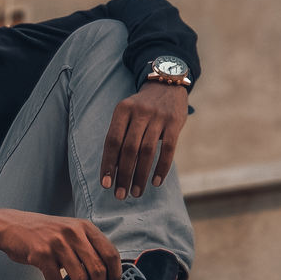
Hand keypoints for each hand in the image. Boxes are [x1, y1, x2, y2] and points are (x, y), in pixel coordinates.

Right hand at [0, 208, 121, 279]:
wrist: (12, 226)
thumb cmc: (42, 232)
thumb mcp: (69, 230)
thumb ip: (86, 245)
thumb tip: (104, 271)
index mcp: (84, 227)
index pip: (110, 253)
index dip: (115, 273)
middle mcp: (73, 233)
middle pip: (98, 268)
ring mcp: (57, 243)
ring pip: (81, 278)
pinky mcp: (41, 255)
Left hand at [99, 82, 187, 199]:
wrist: (167, 85)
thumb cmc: (141, 109)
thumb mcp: (126, 115)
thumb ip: (119, 138)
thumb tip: (111, 171)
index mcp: (122, 110)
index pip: (112, 141)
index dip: (108, 164)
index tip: (105, 184)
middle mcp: (140, 112)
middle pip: (129, 149)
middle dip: (124, 175)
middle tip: (120, 195)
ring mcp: (159, 116)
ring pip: (147, 151)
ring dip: (141, 175)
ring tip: (136, 192)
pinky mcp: (175, 122)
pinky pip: (168, 149)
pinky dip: (161, 168)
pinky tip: (155, 182)